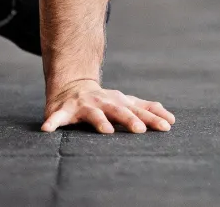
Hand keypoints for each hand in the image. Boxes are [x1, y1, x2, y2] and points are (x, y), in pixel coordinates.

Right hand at [40, 79, 175, 133]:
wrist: (72, 87)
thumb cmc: (104, 101)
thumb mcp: (125, 103)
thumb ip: (146, 110)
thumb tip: (171, 119)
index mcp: (120, 102)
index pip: (140, 111)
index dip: (153, 118)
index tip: (167, 126)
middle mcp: (104, 102)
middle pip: (120, 111)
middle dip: (130, 119)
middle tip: (140, 130)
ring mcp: (85, 105)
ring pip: (94, 114)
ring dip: (100, 122)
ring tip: (107, 131)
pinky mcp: (64, 110)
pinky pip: (57, 118)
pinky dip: (52, 122)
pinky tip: (47, 130)